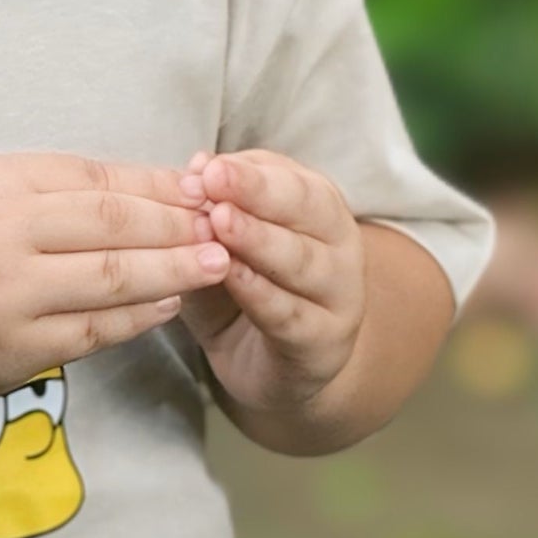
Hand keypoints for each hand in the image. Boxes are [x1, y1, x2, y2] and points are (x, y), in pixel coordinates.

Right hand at [0, 152, 228, 406]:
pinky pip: (91, 332)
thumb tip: (137, 186)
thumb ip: (43, 184)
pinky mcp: (10, 354)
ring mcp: (7, 301)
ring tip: (218, 262)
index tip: (202, 186)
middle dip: (179, 224)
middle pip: (114, 225)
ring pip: (112, 280)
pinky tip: (168, 304)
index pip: (94, 179)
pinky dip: (137, 317)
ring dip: (174, 271)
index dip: (157, 184)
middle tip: (229, 223)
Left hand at [175, 149, 365, 413]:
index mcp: (319, 209)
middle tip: (214, 180)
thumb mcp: (222, 244)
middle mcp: (340, 245)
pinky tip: (231, 276)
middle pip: (305, 209)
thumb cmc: (248, 293)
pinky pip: (291, 315)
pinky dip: (261, 294)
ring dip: (259, 239)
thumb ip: (213, 208)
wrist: (279, 371)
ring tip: (219, 222)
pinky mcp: (324, 344)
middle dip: (257, 192)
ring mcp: (339, 296)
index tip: (207, 167)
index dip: (249, 171)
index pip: (290, 178)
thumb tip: (196, 166)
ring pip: (302, 261)